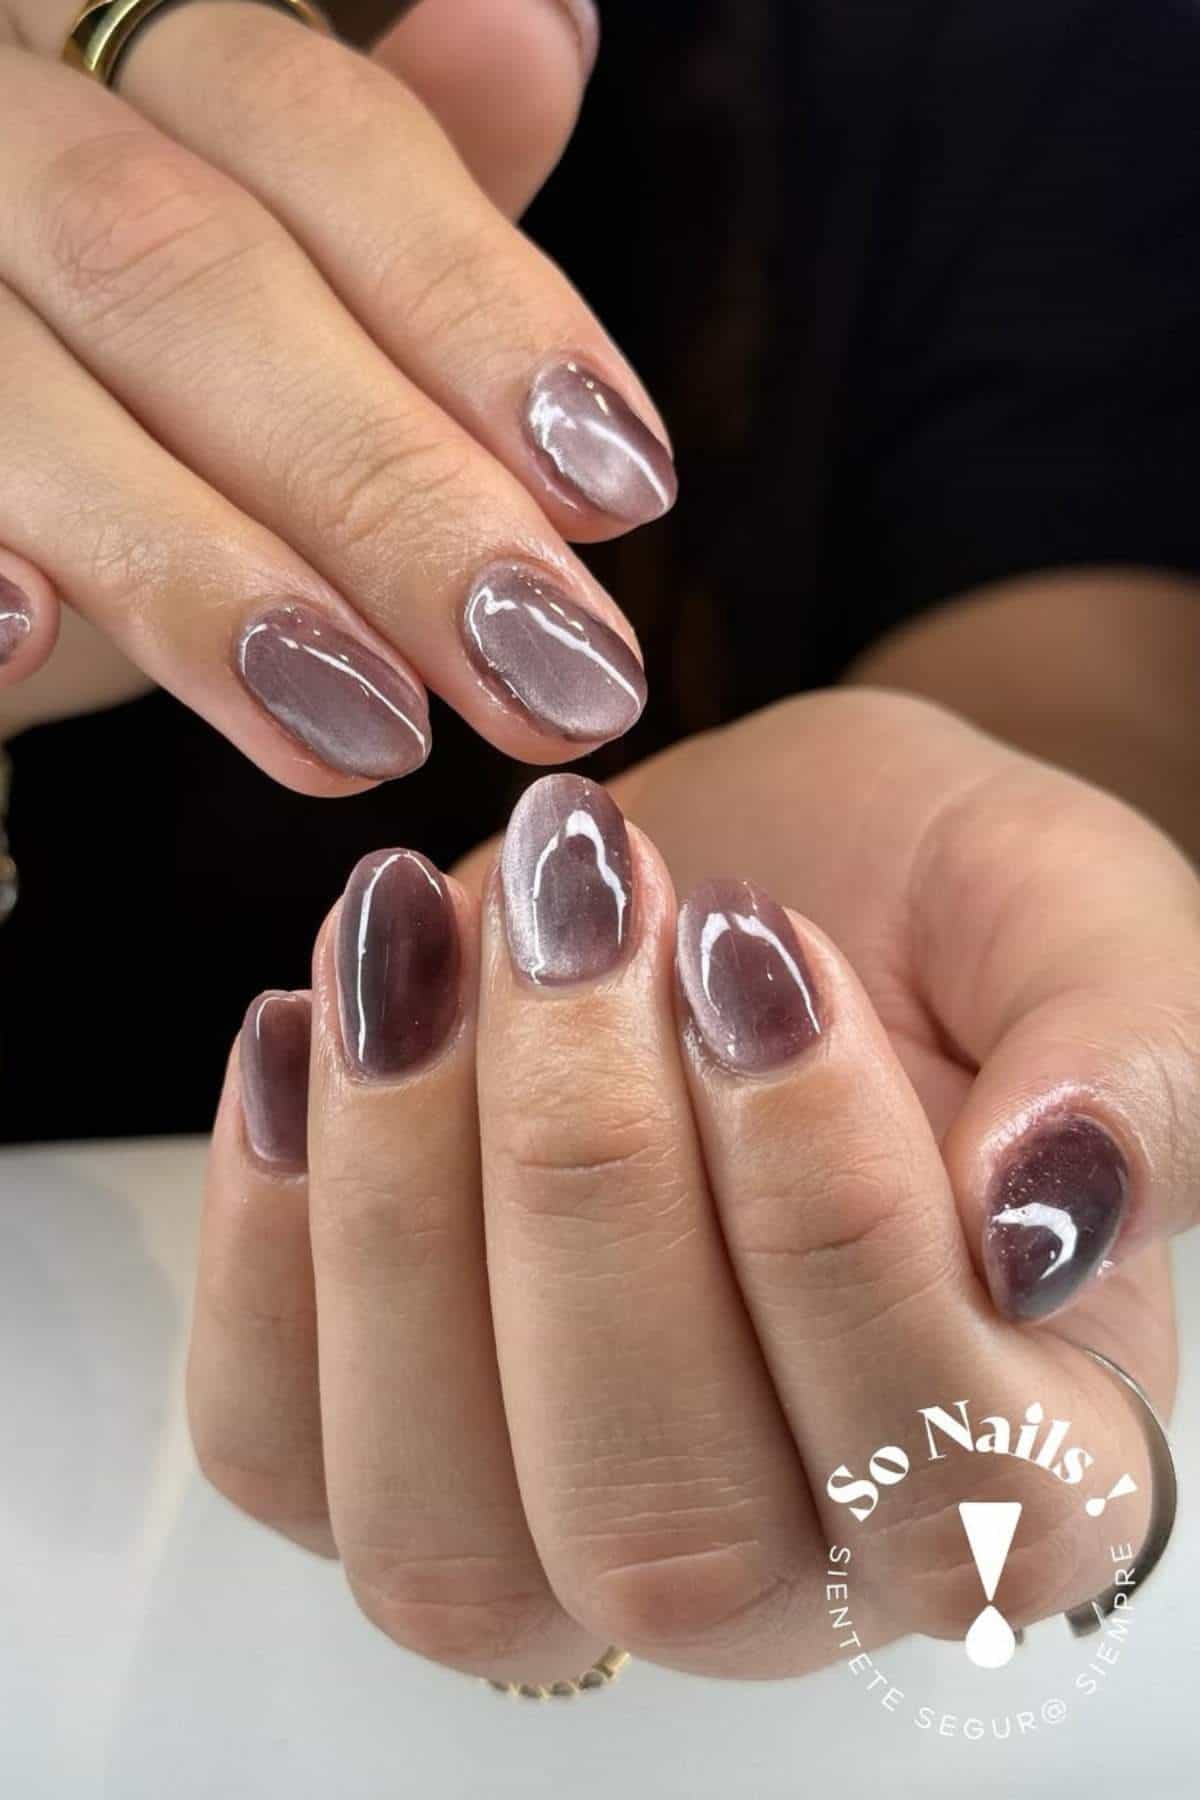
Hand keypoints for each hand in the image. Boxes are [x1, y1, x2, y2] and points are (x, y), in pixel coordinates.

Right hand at [0, 0, 666, 782]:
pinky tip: (27, 636)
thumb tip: (540, 27)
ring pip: (18, 389)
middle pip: (182, 267)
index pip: (315, 136)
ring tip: (367, 728)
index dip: (478, 308)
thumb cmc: (121, 378)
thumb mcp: (270, 273)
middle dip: (385, 487)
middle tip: (546, 673)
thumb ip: (395, 185)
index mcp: (116, 55)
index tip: (625, 488)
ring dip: (201, 568)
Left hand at [190, 693, 1195, 1681]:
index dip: (822, 1204)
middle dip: (589, 1182)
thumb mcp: (1077, 918)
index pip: (932, 1456)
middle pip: (660, 1526)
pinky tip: (311, 1029)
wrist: (758, 877)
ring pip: (441, 1527)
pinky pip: (273, 1445)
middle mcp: (796, 1570)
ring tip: (420, 942)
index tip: (759, 947)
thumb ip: (1136, 1053)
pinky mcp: (383, 1455)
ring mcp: (564, 1537)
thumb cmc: (930, 914)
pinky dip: (264, 1238)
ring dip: (404, 1209)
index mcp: (1022, 1471)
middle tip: (586, 906)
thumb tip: (1050, 1203)